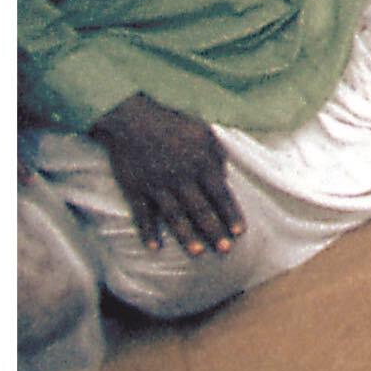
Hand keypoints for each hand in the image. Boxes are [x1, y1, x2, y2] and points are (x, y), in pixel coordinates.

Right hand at [92, 93, 243, 258]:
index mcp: (200, 161)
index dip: (230, 213)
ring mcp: (157, 185)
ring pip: (175, 216)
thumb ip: (216, 155)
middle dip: (214, 230)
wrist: (131, 118)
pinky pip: (142, 214)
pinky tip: (154, 247)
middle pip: (200, 209)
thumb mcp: (202, 131)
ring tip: (198, 252)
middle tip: (225, 250)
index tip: (239, 232)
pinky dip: (148, 232)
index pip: (220, 192)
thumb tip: (224, 177)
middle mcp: (180, 176)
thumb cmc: (171, 123)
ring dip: (187, 236)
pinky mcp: (135, 189)